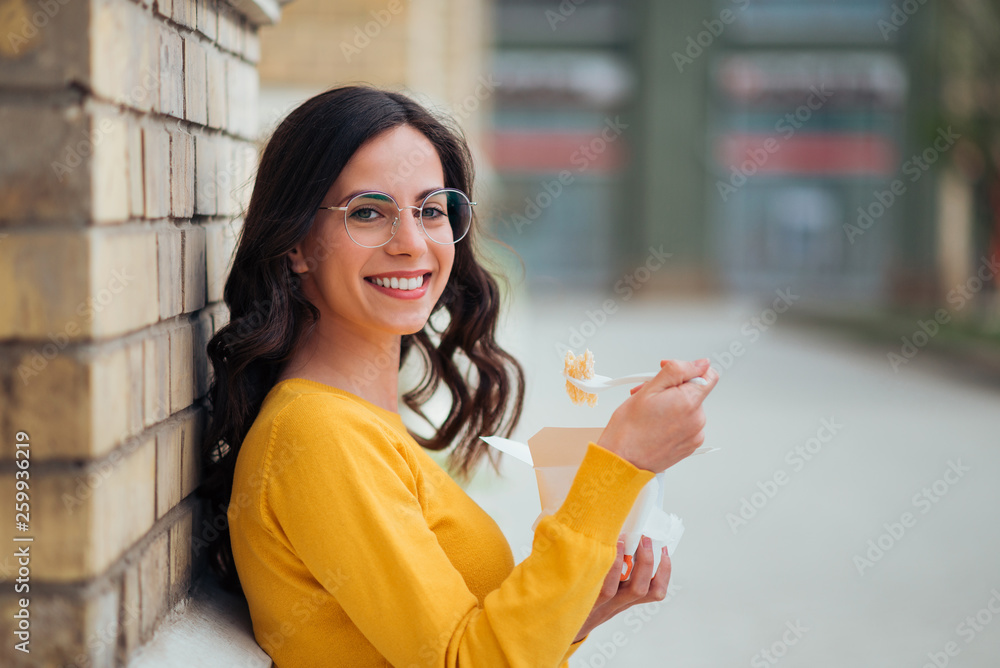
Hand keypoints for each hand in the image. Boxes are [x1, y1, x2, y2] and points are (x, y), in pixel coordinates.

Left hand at [573, 534, 670, 642]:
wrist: (562, 624)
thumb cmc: (586, 601)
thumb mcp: (606, 589)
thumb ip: (616, 571)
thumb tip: (626, 536)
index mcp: (626, 600)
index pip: (654, 591)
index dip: (664, 572)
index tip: (664, 550)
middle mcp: (616, 604)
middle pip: (640, 589)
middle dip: (648, 562)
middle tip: (646, 540)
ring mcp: (599, 604)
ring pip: (617, 589)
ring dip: (623, 562)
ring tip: (623, 540)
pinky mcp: (581, 601)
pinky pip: (595, 587)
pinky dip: (603, 568)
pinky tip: (599, 549)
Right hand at [597, 358, 717, 472]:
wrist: (622, 461)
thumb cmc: (629, 429)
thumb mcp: (649, 389)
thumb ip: (678, 371)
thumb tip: (701, 363)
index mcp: (689, 402)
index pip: (709, 376)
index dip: (690, 369)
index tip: (674, 373)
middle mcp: (698, 419)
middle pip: (694, 392)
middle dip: (672, 389)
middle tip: (648, 394)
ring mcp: (695, 435)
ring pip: (688, 408)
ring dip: (671, 405)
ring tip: (649, 412)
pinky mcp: (690, 446)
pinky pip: (686, 425)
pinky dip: (673, 421)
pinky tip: (655, 425)